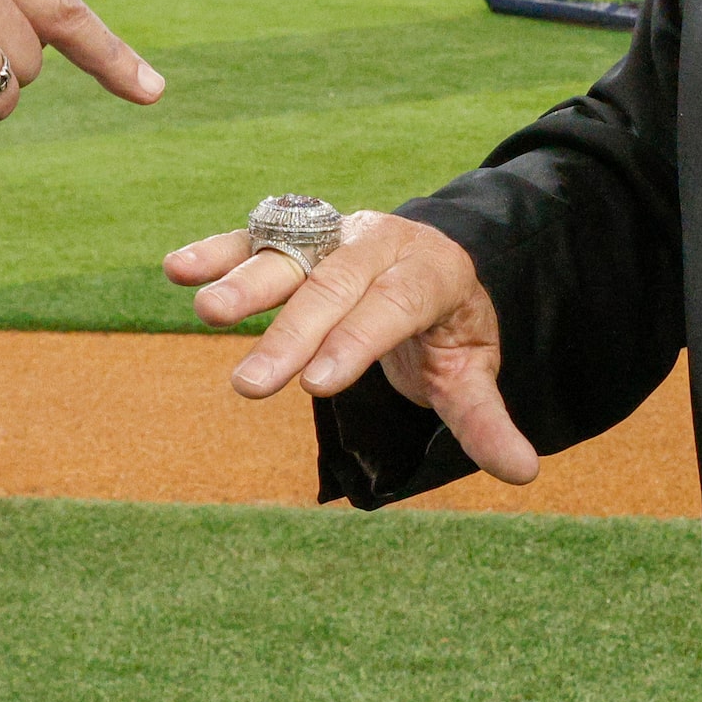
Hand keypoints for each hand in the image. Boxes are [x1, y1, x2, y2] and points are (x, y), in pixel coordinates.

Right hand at [164, 211, 539, 484]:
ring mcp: (336, 230)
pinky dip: (218, 251)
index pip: (393, 306)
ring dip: (245, 280)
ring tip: (206, 310)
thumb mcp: (474, 369)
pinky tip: (177, 267)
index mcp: (433, 272)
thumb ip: (485, 418)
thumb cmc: (448, 325)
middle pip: (334, 286)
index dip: (355, 343)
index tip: (316, 386)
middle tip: (251, 387)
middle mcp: (381, 242)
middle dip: (291, 336)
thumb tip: (524, 471)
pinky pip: (257, 237)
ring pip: (290, 253)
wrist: (434, 256)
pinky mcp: (299, 232)